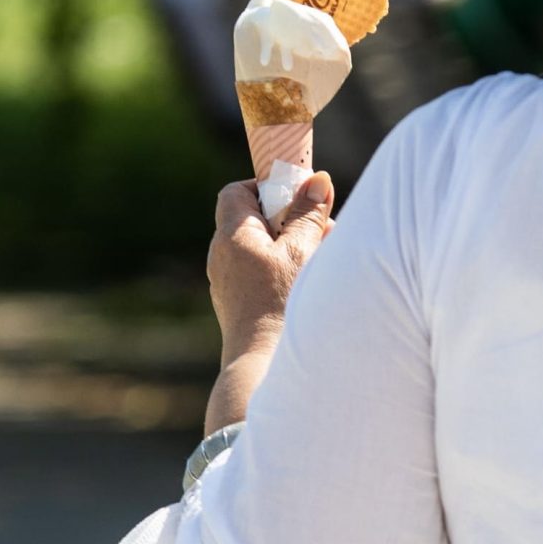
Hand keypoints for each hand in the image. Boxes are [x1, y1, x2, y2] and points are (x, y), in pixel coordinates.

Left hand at [207, 174, 334, 365]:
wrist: (263, 363)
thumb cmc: (282, 304)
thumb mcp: (302, 252)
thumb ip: (309, 214)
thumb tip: (316, 180)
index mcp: (231, 235)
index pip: (236, 192)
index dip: (265, 187)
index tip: (295, 197)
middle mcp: (221, 255)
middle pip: (251, 219)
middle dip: (288, 218)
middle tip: (320, 228)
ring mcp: (226, 281)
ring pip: (258, 247)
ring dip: (289, 245)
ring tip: (321, 256)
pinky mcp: (237, 302)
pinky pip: (257, 272)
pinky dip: (281, 268)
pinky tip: (306, 282)